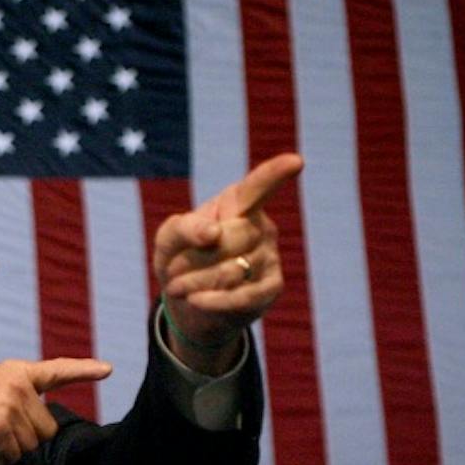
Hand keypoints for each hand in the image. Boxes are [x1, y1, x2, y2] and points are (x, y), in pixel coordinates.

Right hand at [0, 358, 110, 464]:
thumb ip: (16, 397)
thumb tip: (38, 423)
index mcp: (17, 372)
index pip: (57, 371)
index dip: (84, 371)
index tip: (108, 369)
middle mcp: (18, 385)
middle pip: (46, 429)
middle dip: (25, 438)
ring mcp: (10, 404)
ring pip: (30, 446)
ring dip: (8, 450)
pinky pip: (11, 456)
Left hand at [154, 152, 303, 369]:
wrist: (189, 303)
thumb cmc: (181, 258)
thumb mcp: (168, 239)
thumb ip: (184, 228)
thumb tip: (214, 233)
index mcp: (238, 203)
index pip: (257, 186)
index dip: (275, 173)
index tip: (296, 161)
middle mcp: (261, 225)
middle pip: (232, 238)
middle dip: (194, 257)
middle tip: (173, 270)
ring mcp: (270, 256)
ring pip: (233, 270)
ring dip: (195, 282)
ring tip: (177, 288)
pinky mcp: (272, 287)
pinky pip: (245, 295)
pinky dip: (215, 300)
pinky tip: (196, 301)